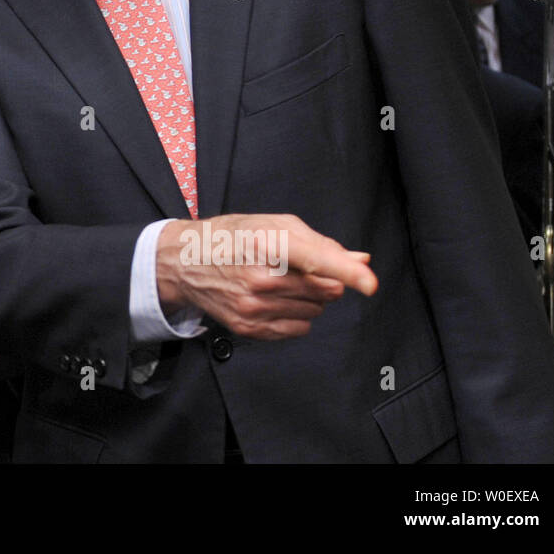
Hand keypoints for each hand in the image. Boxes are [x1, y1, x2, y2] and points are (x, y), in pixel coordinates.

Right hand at [156, 214, 377, 339]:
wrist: (184, 262)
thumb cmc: (231, 237)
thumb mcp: (273, 225)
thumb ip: (321, 244)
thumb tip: (360, 261)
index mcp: (267, 244)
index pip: (316, 260)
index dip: (348, 272)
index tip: (369, 283)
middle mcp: (259, 277)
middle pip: (325, 289)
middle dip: (325, 280)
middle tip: (299, 268)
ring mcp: (253, 306)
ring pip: (315, 311)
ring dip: (310, 298)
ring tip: (280, 282)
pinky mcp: (249, 328)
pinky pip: (298, 328)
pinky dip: (296, 315)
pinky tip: (273, 300)